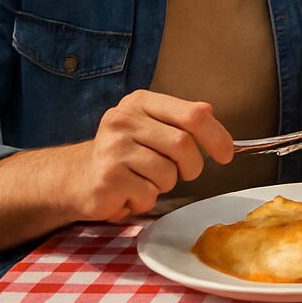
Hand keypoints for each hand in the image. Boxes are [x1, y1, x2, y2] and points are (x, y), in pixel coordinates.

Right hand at [66, 90, 232, 220]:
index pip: (192, 114)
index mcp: (140, 102)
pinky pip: (148, 194)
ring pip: (167, 173)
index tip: (226, 155)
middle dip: (191, 166)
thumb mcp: (150, 126)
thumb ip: (180, 119)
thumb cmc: (123, 153)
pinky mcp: (107, 179)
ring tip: (144, 181)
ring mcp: (113, 149)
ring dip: (164, 185)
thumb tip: (210, 113)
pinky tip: (128, 193)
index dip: (216, 135)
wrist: (75, 178)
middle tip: (182, 173)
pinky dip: (145, 200)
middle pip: (183, 145)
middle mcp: (124, 120)